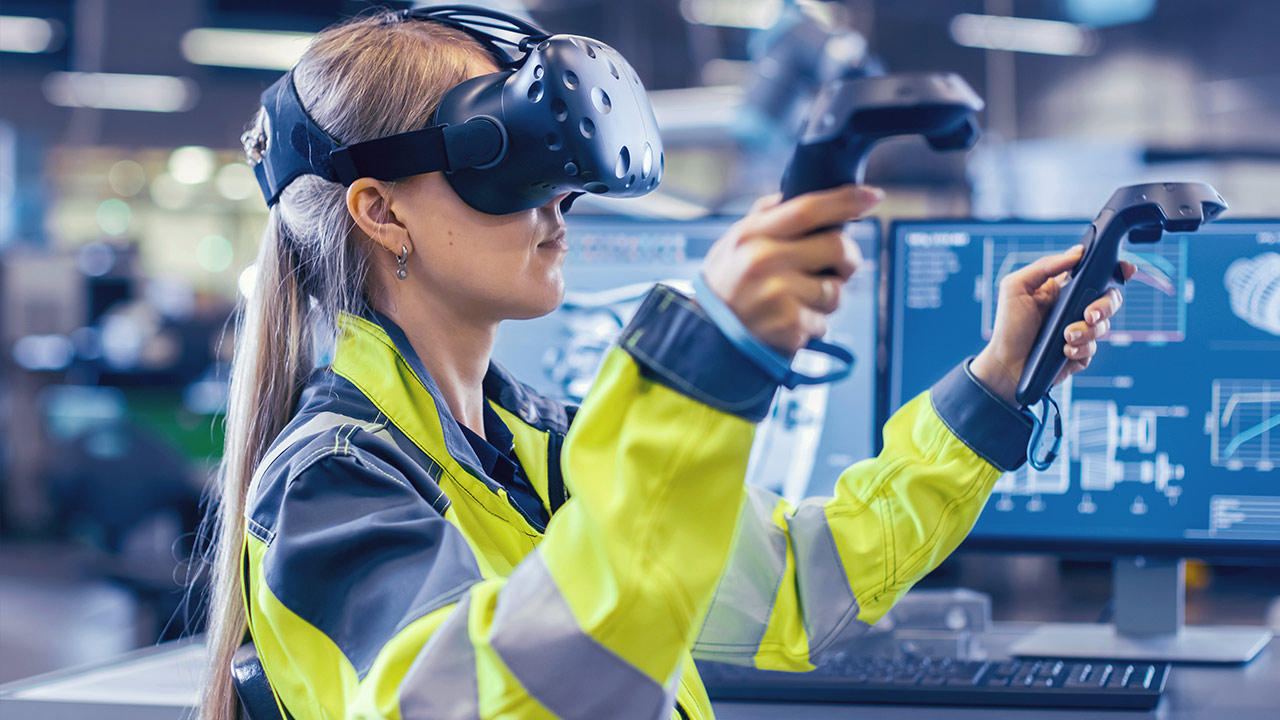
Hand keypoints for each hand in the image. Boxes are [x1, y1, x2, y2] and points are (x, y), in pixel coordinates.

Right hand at [700, 185, 882, 353]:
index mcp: (751, 235)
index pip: (807, 208)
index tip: (872, 196)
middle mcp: (764, 261)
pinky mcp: (789, 325)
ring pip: (836, 289)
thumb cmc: (725, 287)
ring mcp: (778, 295)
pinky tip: (790, 322)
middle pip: (836, 246)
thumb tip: (796, 195)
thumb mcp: (732, 244)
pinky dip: (814, 323)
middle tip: (839, 267)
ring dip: (828, 297)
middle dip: (848, 258)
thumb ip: (763, 217)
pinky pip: (824, 321)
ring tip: (799, 301)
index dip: (845, 200)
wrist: (709, 337)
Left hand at [971, 245, 1136, 404]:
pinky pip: (1093, 348)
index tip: (1124, 270)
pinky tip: (1064, 350)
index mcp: (1064, 288)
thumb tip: (1078, 252)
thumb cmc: (1008, 325)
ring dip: (1086, 331)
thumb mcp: (1017, 287)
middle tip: (1089, 314)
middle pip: (1110, 299)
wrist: (1005, 364)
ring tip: (1065, 336)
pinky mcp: (1081, 352)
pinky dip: (1080, 349)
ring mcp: (1080, 330)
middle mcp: (1075, 308)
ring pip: (1103, 326)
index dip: (1117, 270)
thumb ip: (1045, 266)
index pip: (1097, 274)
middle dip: (1106, 306)